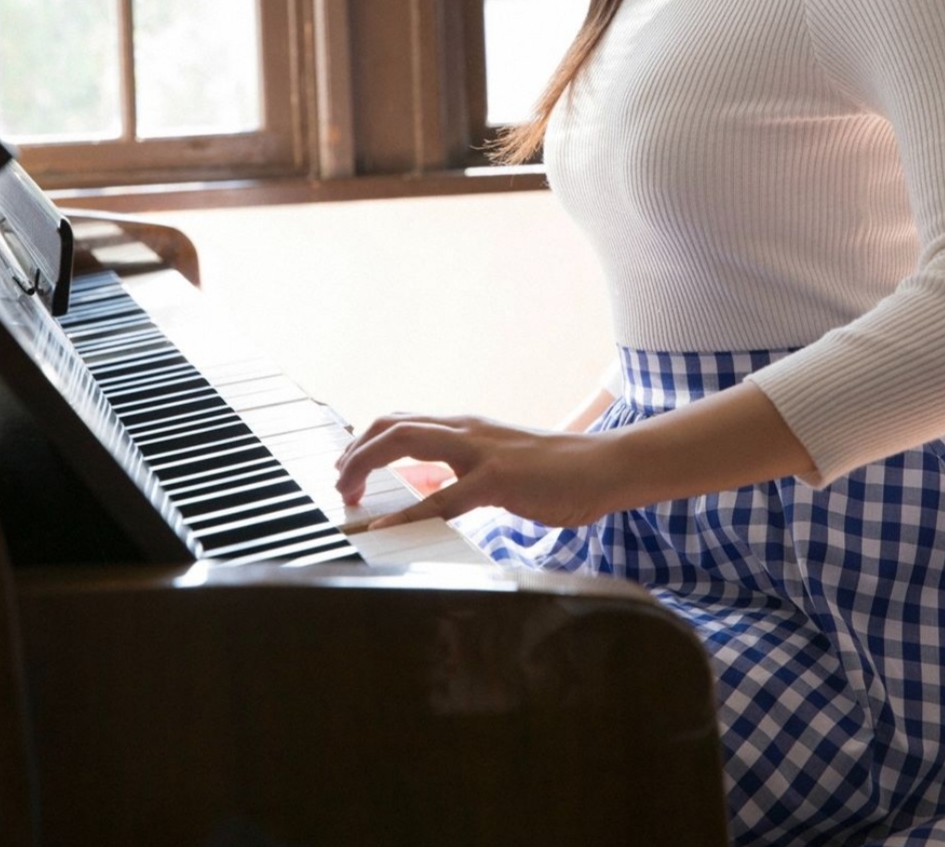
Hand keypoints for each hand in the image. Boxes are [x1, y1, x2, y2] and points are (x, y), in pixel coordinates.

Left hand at [335, 412, 622, 529]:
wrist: (605, 467)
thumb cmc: (559, 471)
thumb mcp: (502, 464)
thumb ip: (467, 472)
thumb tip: (433, 489)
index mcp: (469, 428)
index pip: (405, 420)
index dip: (369, 439)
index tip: (348, 464)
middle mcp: (468, 430)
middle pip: (393, 423)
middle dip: (356, 449)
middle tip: (339, 480)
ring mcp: (480, 451)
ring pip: (406, 442)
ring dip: (367, 464)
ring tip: (346, 492)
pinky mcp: (496, 480)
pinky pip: (441, 497)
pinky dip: (405, 512)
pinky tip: (384, 525)